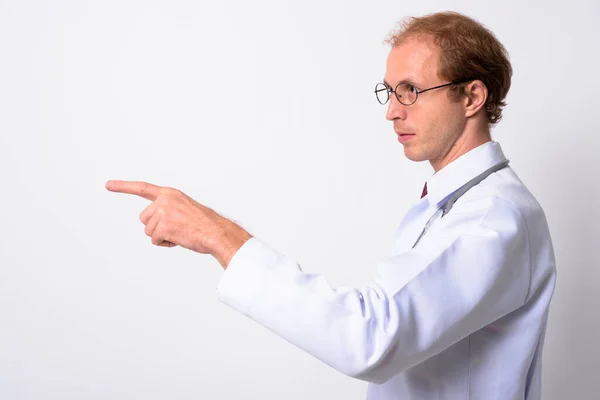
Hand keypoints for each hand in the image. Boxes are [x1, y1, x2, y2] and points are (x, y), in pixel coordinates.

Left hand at [105, 180, 251, 267]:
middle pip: (144, 218)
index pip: (143, 188)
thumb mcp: (185, 209)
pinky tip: (179, 239)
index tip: (108, 185)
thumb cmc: (205, 224)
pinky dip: (165, 243)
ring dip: (162, 236)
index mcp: (170, 194)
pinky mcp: (163, 226)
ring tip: (180, 233)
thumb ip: (167, 210)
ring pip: (148, 230)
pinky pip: (155, 240)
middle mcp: (165, 200)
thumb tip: (152, 224)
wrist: (216, 232)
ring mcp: (163, 212)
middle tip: (177, 228)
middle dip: (156, 227)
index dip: (124, 186)